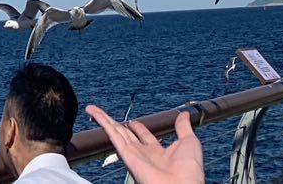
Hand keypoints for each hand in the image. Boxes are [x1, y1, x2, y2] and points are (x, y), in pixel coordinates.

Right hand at [85, 107, 204, 183]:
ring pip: (116, 133)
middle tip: (103, 114)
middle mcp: (144, 155)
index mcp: (159, 153)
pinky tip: (97, 115)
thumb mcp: (189, 143)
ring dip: (103, 120)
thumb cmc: (190, 172)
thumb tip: (184, 114)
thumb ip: (183, 128)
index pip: (145, 137)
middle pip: (126, 134)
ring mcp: (135, 156)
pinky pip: (114, 137)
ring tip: (92, 109)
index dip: (138, 128)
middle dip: (115, 124)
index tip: (132, 121)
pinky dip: (104, 125)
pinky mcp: (128, 157)